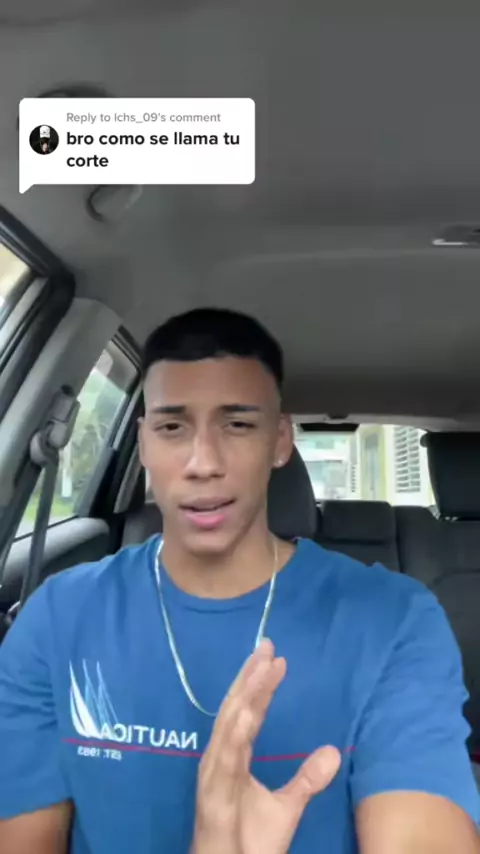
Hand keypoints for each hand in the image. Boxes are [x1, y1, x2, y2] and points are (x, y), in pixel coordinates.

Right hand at [191, 639, 341, 853]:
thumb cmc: (251, 842)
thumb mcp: (287, 807)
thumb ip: (307, 779)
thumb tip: (333, 752)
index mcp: (233, 757)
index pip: (248, 713)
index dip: (260, 685)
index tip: (275, 658)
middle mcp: (220, 759)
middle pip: (236, 709)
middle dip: (250, 677)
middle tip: (267, 646)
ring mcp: (214, 775)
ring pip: (229, 726)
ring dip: (245, 696)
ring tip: (260, 668)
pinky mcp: (213, 795)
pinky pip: (225, 760)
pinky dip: (234, 734)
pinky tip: (246, 713)